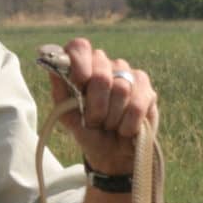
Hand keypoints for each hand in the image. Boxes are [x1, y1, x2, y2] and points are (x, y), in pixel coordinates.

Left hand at [49, 37, 155, 174]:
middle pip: (101, 73)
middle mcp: (107, 66)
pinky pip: (137, 104)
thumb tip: (54, 65)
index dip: (79, 62)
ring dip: (111, 117)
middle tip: (94, 120)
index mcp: (84, 66)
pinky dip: (128, 123)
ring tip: (109, 125)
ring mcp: (130, 76)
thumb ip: (61, 90)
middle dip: (95, 104)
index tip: (80, 82)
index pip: (79, 47)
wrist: (112, 155)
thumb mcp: (68, 115)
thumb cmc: (87, 131)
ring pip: (121, 89)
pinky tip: (126, 129)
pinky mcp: (148, 91)